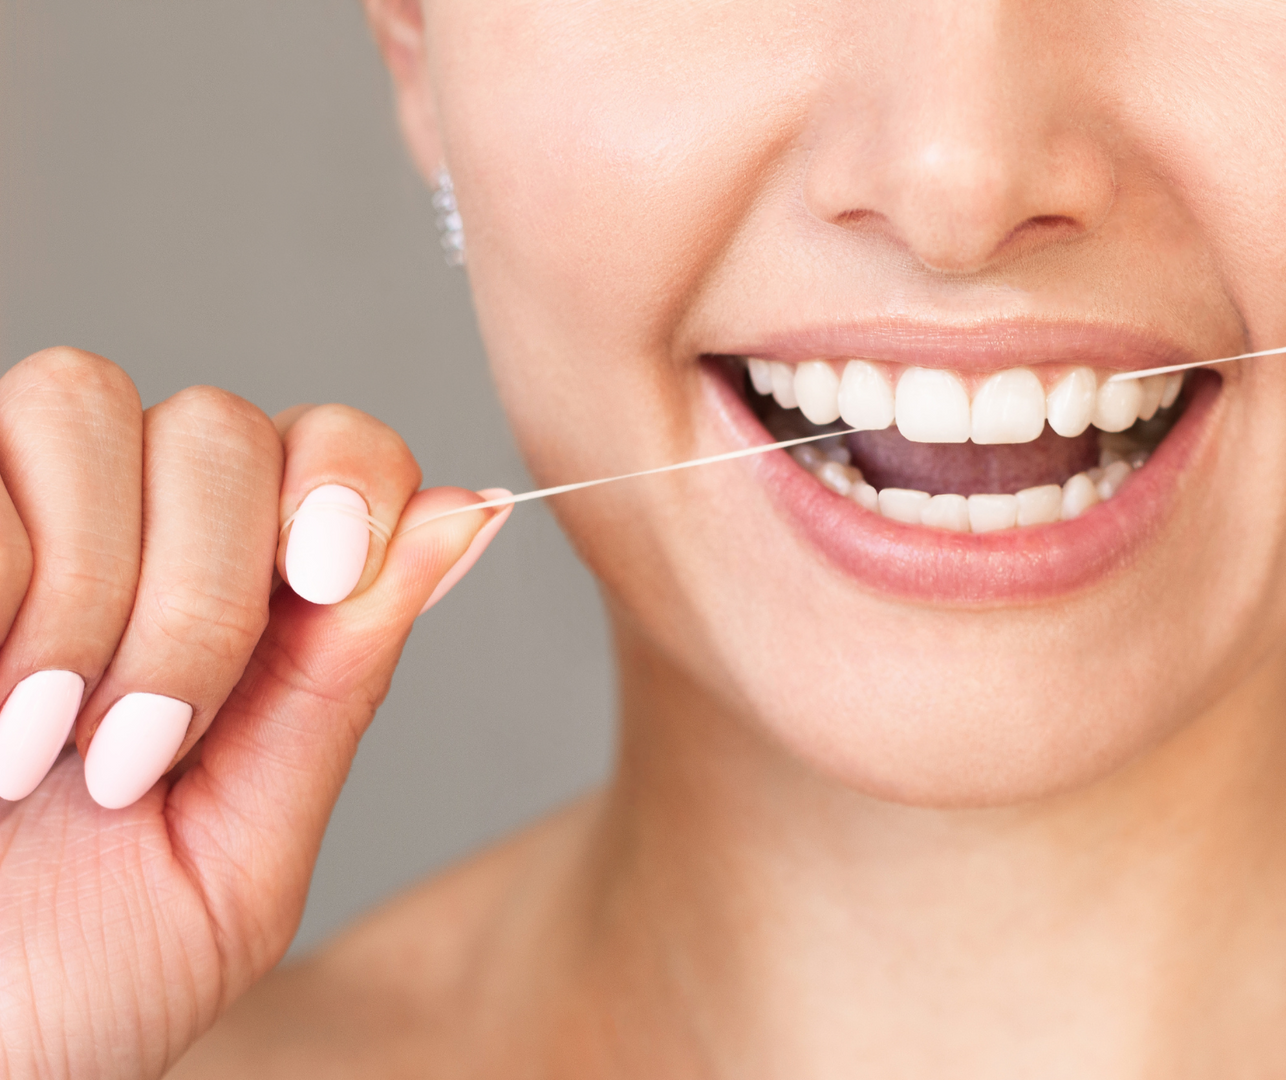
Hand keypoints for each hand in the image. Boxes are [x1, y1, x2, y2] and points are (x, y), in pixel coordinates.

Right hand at [0, 349, 508, 1077]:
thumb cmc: (74, 975)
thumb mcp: (242, 847)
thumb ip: (340, 681)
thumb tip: (469, 514)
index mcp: (244, 602)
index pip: (335, 446)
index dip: (349, 480)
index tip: (328, 577)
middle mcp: (128, 531)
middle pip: (218, 426)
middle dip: (203, 593)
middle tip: (136, 753)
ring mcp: (10, 514)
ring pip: (85, 403)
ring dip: (87, 590)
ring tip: (32, 747)